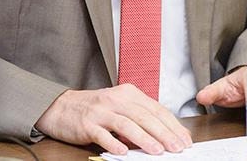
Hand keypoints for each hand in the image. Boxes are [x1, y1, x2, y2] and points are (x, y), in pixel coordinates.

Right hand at [35, 85, 192, 154]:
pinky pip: (103, 134)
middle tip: (177, 148)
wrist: (61, 107)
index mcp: (128, 93)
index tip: (184, 140)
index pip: (156, 109)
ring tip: (157, 151)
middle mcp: (116, 99)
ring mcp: (101, 111)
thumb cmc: (95, 110)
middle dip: (164, 133)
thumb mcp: (120, 107)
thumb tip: (164, 136)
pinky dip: (114, 143)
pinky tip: (123, 153)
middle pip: (145, 116)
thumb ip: (139, 118)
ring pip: (127, 124)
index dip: (172, 125)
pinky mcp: (87, 124)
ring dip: (144, 139)